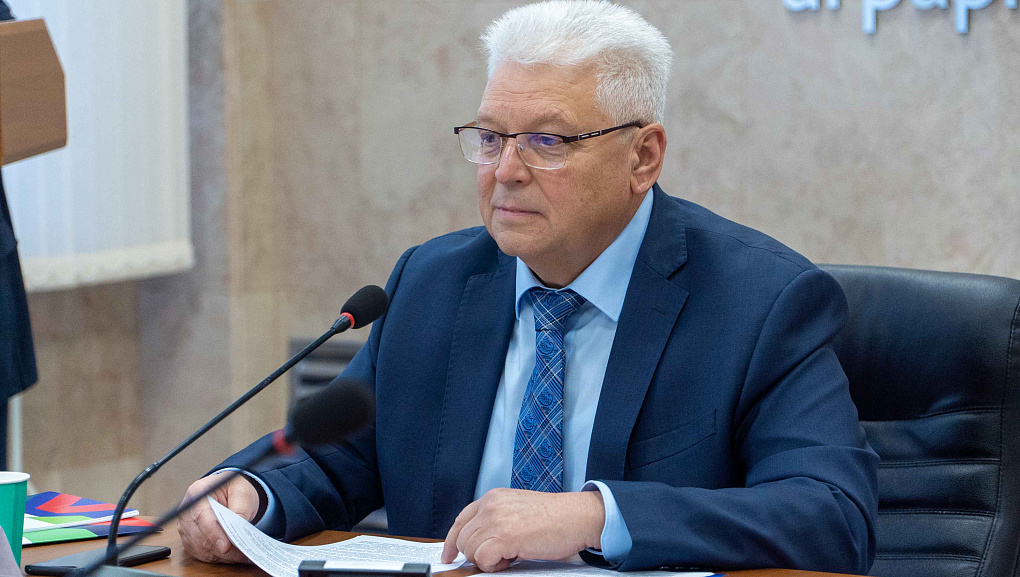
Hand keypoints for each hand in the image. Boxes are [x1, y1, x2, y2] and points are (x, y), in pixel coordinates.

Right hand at [176, 472, 258, 563]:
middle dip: (224, 549)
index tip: (226, 546)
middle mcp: (187, 511)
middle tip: (245, 554)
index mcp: (198, 492)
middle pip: (201, 537)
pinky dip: (219, 557)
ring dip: (223, 556)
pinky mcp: (190, 539)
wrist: (230, 492)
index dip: (213, 533)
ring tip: (244, 556)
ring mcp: (186, 527)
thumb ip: (240, 508)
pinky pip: (203, 554)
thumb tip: (238, 530)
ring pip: (202, 549)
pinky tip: (234, 556)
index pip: (202, 517)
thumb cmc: (235, 489)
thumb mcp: (242, 492)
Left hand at [441, 488, 604, 571]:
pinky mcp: (504, 536)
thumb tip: (479, 542)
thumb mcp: (518, 509)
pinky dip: (495, 565)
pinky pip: (482, 559)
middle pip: (462, 539)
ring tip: (512, 554)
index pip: (461, 520)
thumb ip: (497, 518)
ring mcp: (496, 519)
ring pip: (470, 550)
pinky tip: (513, 558)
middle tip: (502, 555)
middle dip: (477, 554)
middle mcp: (491, 505)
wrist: (577, 517)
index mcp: (493, 497)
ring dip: (489, 560)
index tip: (449, 555)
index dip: (451, 540)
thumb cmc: (555, 518)